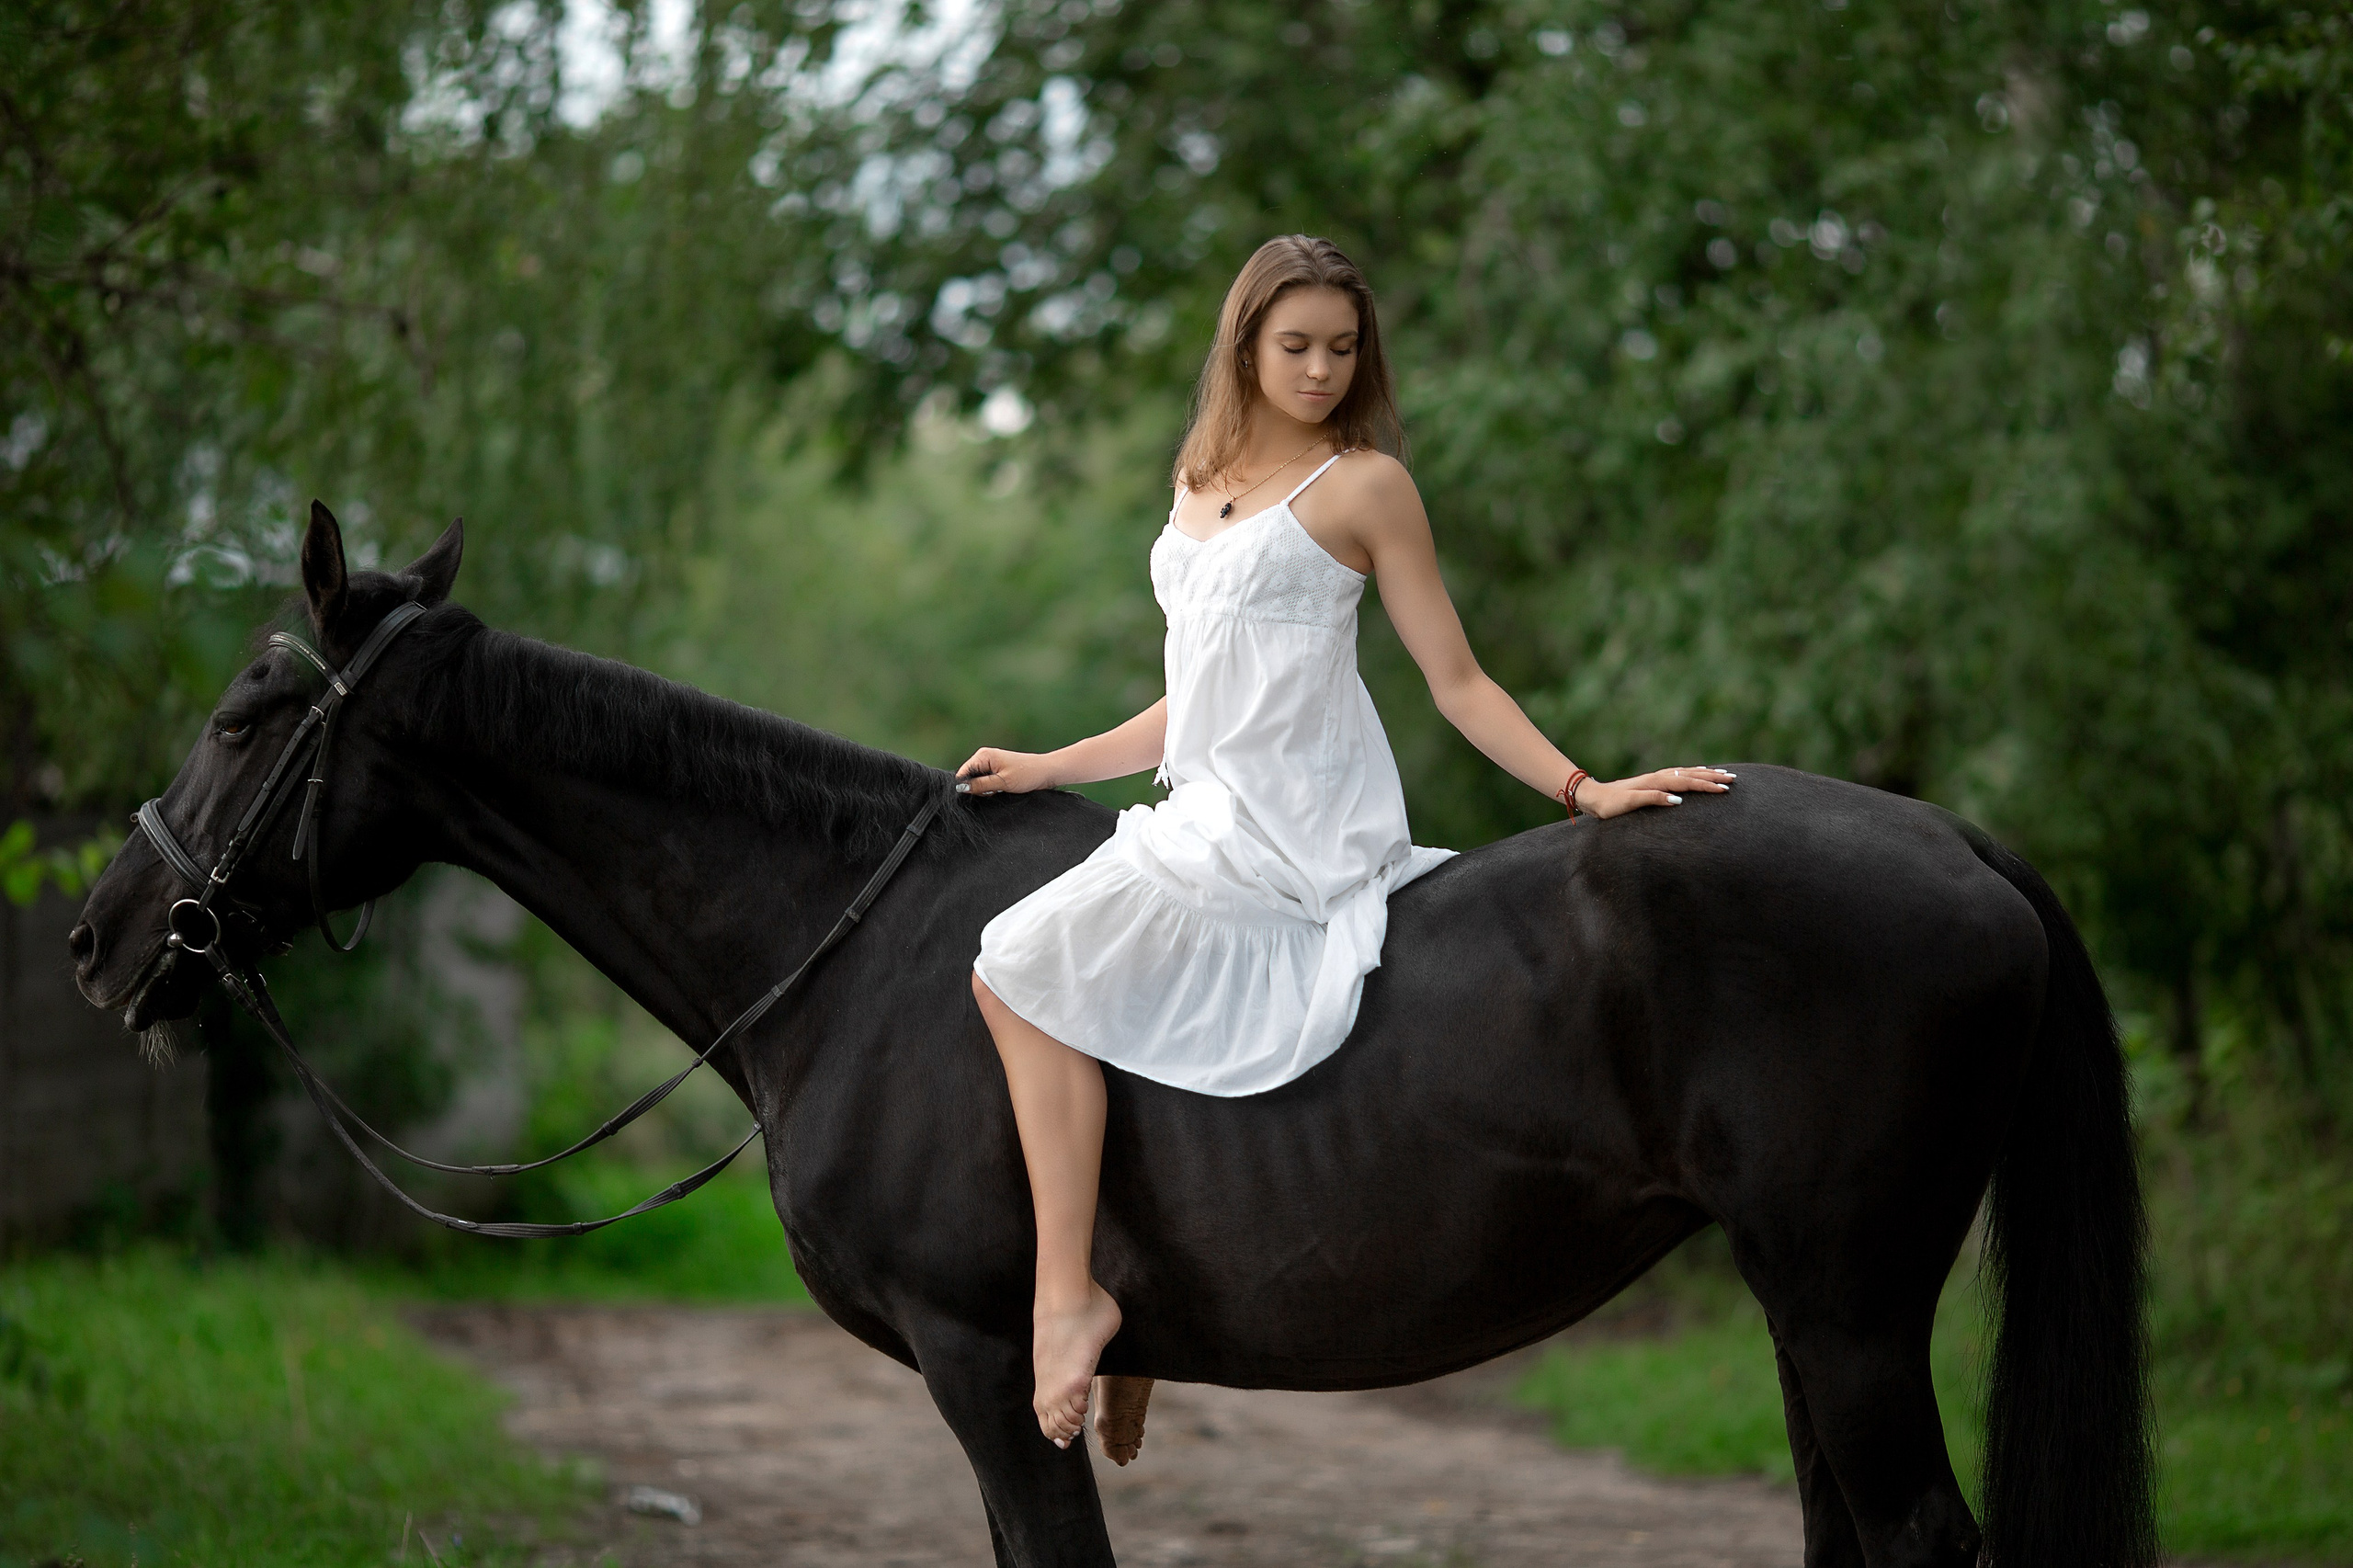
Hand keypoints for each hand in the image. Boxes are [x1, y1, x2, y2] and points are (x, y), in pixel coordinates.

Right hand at [956, 746, 1056, 795]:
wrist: (1046, 772)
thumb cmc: (1027, 775)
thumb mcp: (1002, 783)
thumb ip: (980, 785)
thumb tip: (961, 788)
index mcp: (983, 755)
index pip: (963, 772)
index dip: (965, 786)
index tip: (976, 795)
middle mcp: (985, 756)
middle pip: (969, 777)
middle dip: (976, 788)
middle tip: (992, 792)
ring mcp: (991, 763)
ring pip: (978, 781)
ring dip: (984, 789)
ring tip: (999, 791)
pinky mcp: (997, 770)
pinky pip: (986, 781)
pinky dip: (990, 788)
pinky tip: (1000, 791)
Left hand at [1576, 766, 1735, 819]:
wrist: (1592, 797)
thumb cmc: (1610, 805)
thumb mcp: (1629, 803)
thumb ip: (1653, 799)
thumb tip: (1678, 800)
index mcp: (1656, 782)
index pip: (1687, 782)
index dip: (1707, 785)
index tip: (1725, 789)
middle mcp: (1658, 777)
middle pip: (1690, 774)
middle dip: (1712, 777)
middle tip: (1733, 779)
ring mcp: (1655, 778)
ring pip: (1686, 772)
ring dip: (1704, 773)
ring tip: (1722, 774)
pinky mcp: (1652, 782)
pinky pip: (1678, 775)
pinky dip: (1691, 773)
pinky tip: (1696, 774)